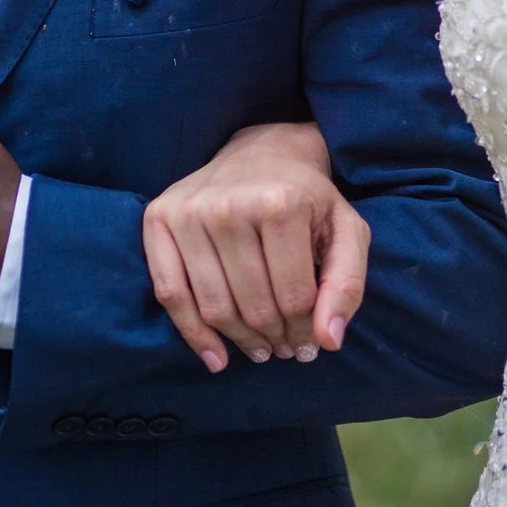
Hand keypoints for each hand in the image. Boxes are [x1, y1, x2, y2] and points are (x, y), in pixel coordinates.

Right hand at [143, 121, 367, 373]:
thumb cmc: (308, 197)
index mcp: (280, 204)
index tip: (310, 343)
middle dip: (274, 339)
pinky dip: (192, 334)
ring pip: (213, 307)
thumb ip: (347, 284)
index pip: (294, 298)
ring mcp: (189, 211)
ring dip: (240, 341)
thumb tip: (328, 341)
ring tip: (258, 348)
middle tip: (282, 349)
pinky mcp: (159, 217)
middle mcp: (229, 205)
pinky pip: (169, 292)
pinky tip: (216, 356)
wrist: (263, 150)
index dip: (305, 331)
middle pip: (254, 306)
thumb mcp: (346, 231)